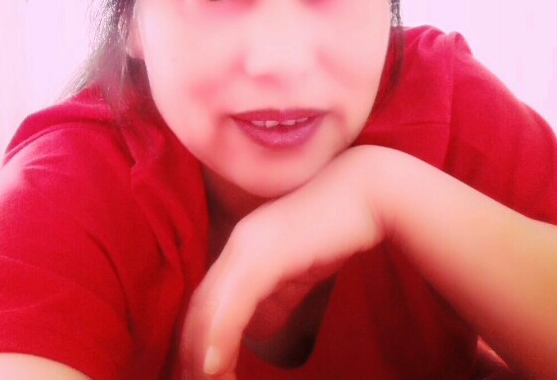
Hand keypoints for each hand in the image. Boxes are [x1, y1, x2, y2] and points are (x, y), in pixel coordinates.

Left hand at [179, 145, 387, 378]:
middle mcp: (235, 246)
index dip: (197, 341)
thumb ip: (275, 297)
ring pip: (208, 309)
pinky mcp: (265, 253)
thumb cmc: (334, 229)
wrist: (365, 193)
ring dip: (202, 355)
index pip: (203, 302)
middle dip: (191, 354)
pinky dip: (220, 337)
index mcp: (239, 250)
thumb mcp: (297, 272)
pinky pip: (233, 302)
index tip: (203, 375)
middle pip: (197, 309)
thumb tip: (256, 329)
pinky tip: (215, 367)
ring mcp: (247, 247)